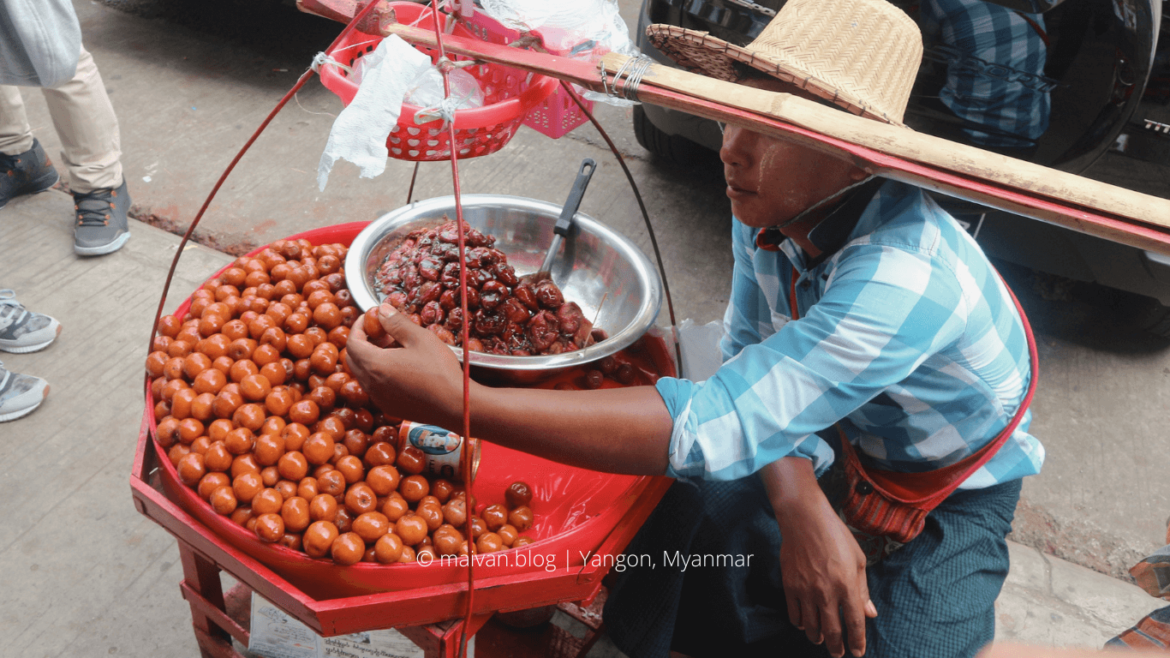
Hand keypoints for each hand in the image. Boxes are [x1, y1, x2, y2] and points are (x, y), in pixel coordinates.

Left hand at [345, 301, 465, 425]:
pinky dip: (380, 372)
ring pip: (364, 373)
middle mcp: (371, 385)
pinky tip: (402, 366)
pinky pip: (375, 386)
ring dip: (372, 357)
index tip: (371, 317)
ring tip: (395, 347)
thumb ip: (397, 322)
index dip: (358, 326)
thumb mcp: (420, 339)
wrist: (455, 406)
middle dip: (362, 341)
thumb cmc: (439, 371)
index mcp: (375, 365)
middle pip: (353, 359)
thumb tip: (382, 310)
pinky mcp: (390, 407)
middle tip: (381, 330)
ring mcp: (379, 398)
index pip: (352, 343)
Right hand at [777, 492, 876, 657]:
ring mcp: (806, 591)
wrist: (804, 520)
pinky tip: (805, 624)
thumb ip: (863, 589)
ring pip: (811, 626)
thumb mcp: (858, 560)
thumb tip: (870, 613)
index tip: (857, 652)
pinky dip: (800, 623)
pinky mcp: (790, 586)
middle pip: (832, 631)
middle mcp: (826, 592)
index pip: (854, 623)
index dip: (857, 641)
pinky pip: (794, 614)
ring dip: (818, 638)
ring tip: (821, 642)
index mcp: (847, 585)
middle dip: (837, 647)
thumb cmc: (835, 535)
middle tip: (838, 654)